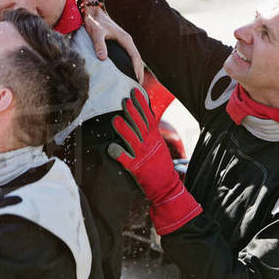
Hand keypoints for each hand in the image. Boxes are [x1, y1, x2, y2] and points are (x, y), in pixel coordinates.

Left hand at [83, 7, 143, 82]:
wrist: (92, 11)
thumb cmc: (95, 22)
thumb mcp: (96, 33)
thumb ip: (99, 45)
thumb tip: (102, 58)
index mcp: (125, 39)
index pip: (135, 56)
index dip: (137, 69)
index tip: (137, 80)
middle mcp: (127, 40)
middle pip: (137, 58)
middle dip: (139, 72)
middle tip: (139, 86)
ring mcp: (124, 41)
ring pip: (134, 57)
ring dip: (136, 69)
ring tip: (135, 81)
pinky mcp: (119, 42)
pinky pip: (129, 55)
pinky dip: (131, 64)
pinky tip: (127, 71)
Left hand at [109, 88, 199, 234]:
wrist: (167, 187)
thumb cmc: (160, 164)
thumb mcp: (158, 144)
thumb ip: (150, 131)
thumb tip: (144, 113)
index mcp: (155, 138)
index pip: (148, 117)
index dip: (141, 104)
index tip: (135, 91)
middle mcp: (149, 144)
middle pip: (140, 125)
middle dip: (132, 112)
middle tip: (124, 100)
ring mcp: (143, 156)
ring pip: (132, 139)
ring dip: (124, 129)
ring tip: (115, 120)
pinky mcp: (136, 168)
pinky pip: (125, 159)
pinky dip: (118, 153)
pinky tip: (111, 147)